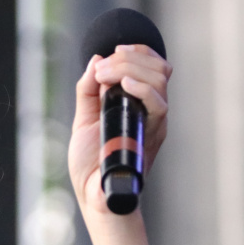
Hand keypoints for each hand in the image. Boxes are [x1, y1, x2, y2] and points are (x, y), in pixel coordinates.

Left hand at [68, 44, 171, 217]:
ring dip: (130, 68)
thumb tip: (95, 60)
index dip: (139, 51)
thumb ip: (87, 91)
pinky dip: (142, 88)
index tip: (115, 51)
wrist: (94, 194)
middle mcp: (151, 110)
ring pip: (159, 80)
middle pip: (157, 68)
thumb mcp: (83, 118)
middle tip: (101, 71)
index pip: (153, 66)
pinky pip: (158, 105)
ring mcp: (154, 122)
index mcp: (138, 103)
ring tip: (105, 77)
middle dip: (128, 58)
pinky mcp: (152, 135)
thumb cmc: (90, 163)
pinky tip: (124, 84)